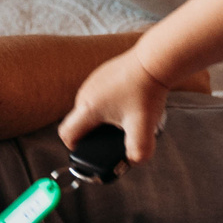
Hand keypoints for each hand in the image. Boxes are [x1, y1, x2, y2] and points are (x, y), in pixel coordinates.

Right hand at [60, 49, 178, 162]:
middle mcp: (86, 93)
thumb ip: (139, 152)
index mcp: (88, 108)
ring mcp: (94, 81)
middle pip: (81, 122)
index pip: (66, 134)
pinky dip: (112, 103)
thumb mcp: (144, 128)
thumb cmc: (146, 92)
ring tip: (127, 119)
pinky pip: (101, 95)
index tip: (89, 151)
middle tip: (115, 139)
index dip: (74, 147)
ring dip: (104, 118)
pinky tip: (129, 104)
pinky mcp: (104, 73)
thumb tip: (133, 161)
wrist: (155, 61)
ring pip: (92, 108)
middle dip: (95, 134)